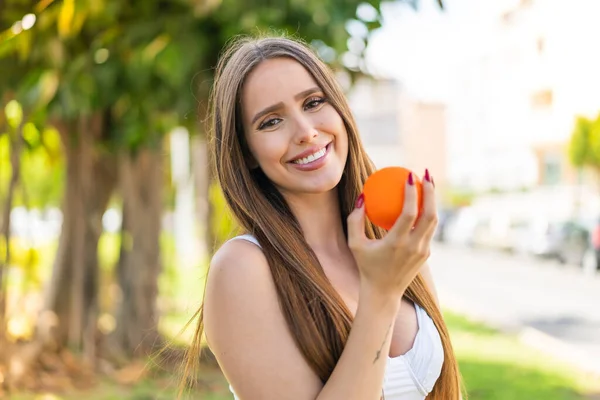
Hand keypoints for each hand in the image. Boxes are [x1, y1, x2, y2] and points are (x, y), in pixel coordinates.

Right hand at [347, 170, 437, 297]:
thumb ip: (355, 220)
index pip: (410, 213)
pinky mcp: (426, 253)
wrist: (383, 292)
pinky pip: (429, 229)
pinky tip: (422, 202)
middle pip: (430, 214)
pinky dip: (427, 213)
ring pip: (434, 221)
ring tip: (427, 183)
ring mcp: (422, 251)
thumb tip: (363, 197)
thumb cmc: (366, 265)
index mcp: (396, 243)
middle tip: (424, 174)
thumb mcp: (354, 244)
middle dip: (431, 191)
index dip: (412, 192)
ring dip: (433, 200)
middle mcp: (413, 246)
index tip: (410, 176)